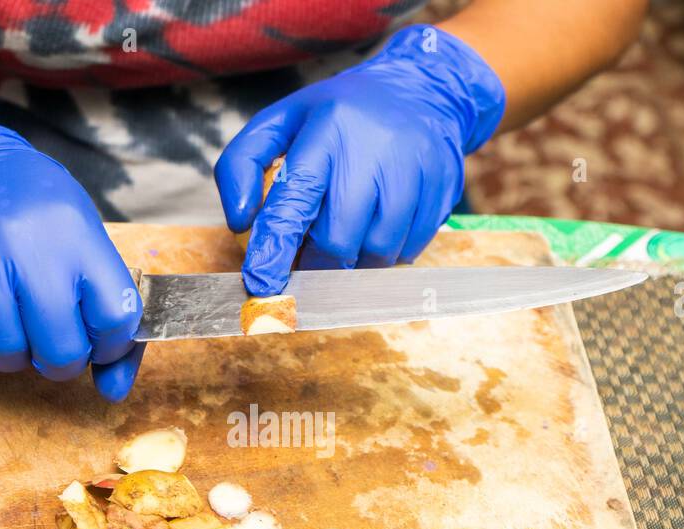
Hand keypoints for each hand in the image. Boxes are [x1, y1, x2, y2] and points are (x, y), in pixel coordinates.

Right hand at [0, 122, 143, 399]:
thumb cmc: (32, 210)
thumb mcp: (83, 240)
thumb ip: (108, 313)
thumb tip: (114, 391)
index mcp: (76, 235)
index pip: (116, 318)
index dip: (112, 345)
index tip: (98, 338)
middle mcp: (27, 246)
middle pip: (60, 349)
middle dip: (60, 361)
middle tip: (51, 343)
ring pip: (7, 353)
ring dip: (14, 355)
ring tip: (13, 325)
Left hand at [215, 25, 505, 296]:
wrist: (422, 90)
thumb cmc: (339, 116)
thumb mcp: (282, 121)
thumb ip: (242, 164)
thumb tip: (240, 222)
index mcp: (327, 128)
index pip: (296, 199)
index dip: (275, 247)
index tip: (261, 283)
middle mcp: (375, 147)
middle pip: (339, 238)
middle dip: (319, 261)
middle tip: (312, 256)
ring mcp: (415, 167)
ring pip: (378, 251)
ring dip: (355, 261)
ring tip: (348, 236)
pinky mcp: (443, 187)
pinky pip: (410, 249)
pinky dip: (388, 253)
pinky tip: (380, 228)